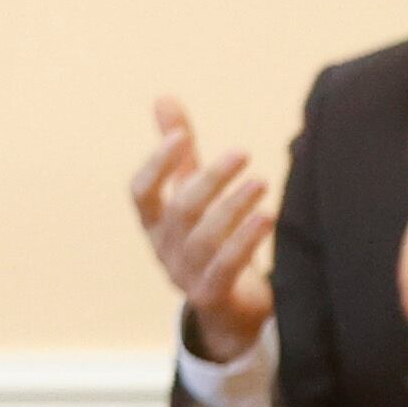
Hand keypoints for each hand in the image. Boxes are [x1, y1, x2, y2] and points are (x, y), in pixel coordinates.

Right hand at [130, 98, 272, 361]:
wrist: (230, 308)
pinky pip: (225, 269)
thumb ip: (180, 152)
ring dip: (231, 208)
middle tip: (243, 153)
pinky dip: (244, 242)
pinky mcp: (212, 297)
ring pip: (202, 240)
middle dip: (209, 180)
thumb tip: (163, 97)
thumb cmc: (210, 239)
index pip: (141, 193)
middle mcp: (164, 250)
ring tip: (261, 182)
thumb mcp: (192, 194)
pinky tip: (266, 217)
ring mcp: (185, 276)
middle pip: (180, 211)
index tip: (182, 136)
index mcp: (154, 224)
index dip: (157, 164)